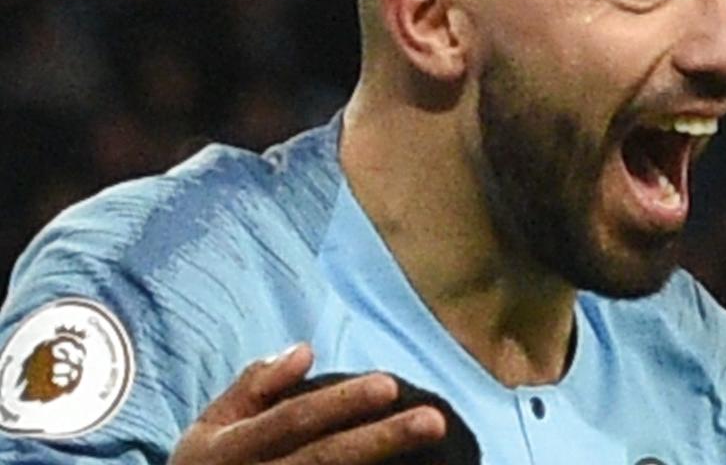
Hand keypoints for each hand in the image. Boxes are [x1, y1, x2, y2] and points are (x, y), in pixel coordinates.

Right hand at [169, 344, 446, 464]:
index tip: (391, 384)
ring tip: (437, 453)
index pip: (293, 421)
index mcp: (230, 449)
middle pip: (324, 461)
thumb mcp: (210, 427)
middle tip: (434, 420)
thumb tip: (306, 349)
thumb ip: (254, 386)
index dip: (342, 403)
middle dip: (382, 440)